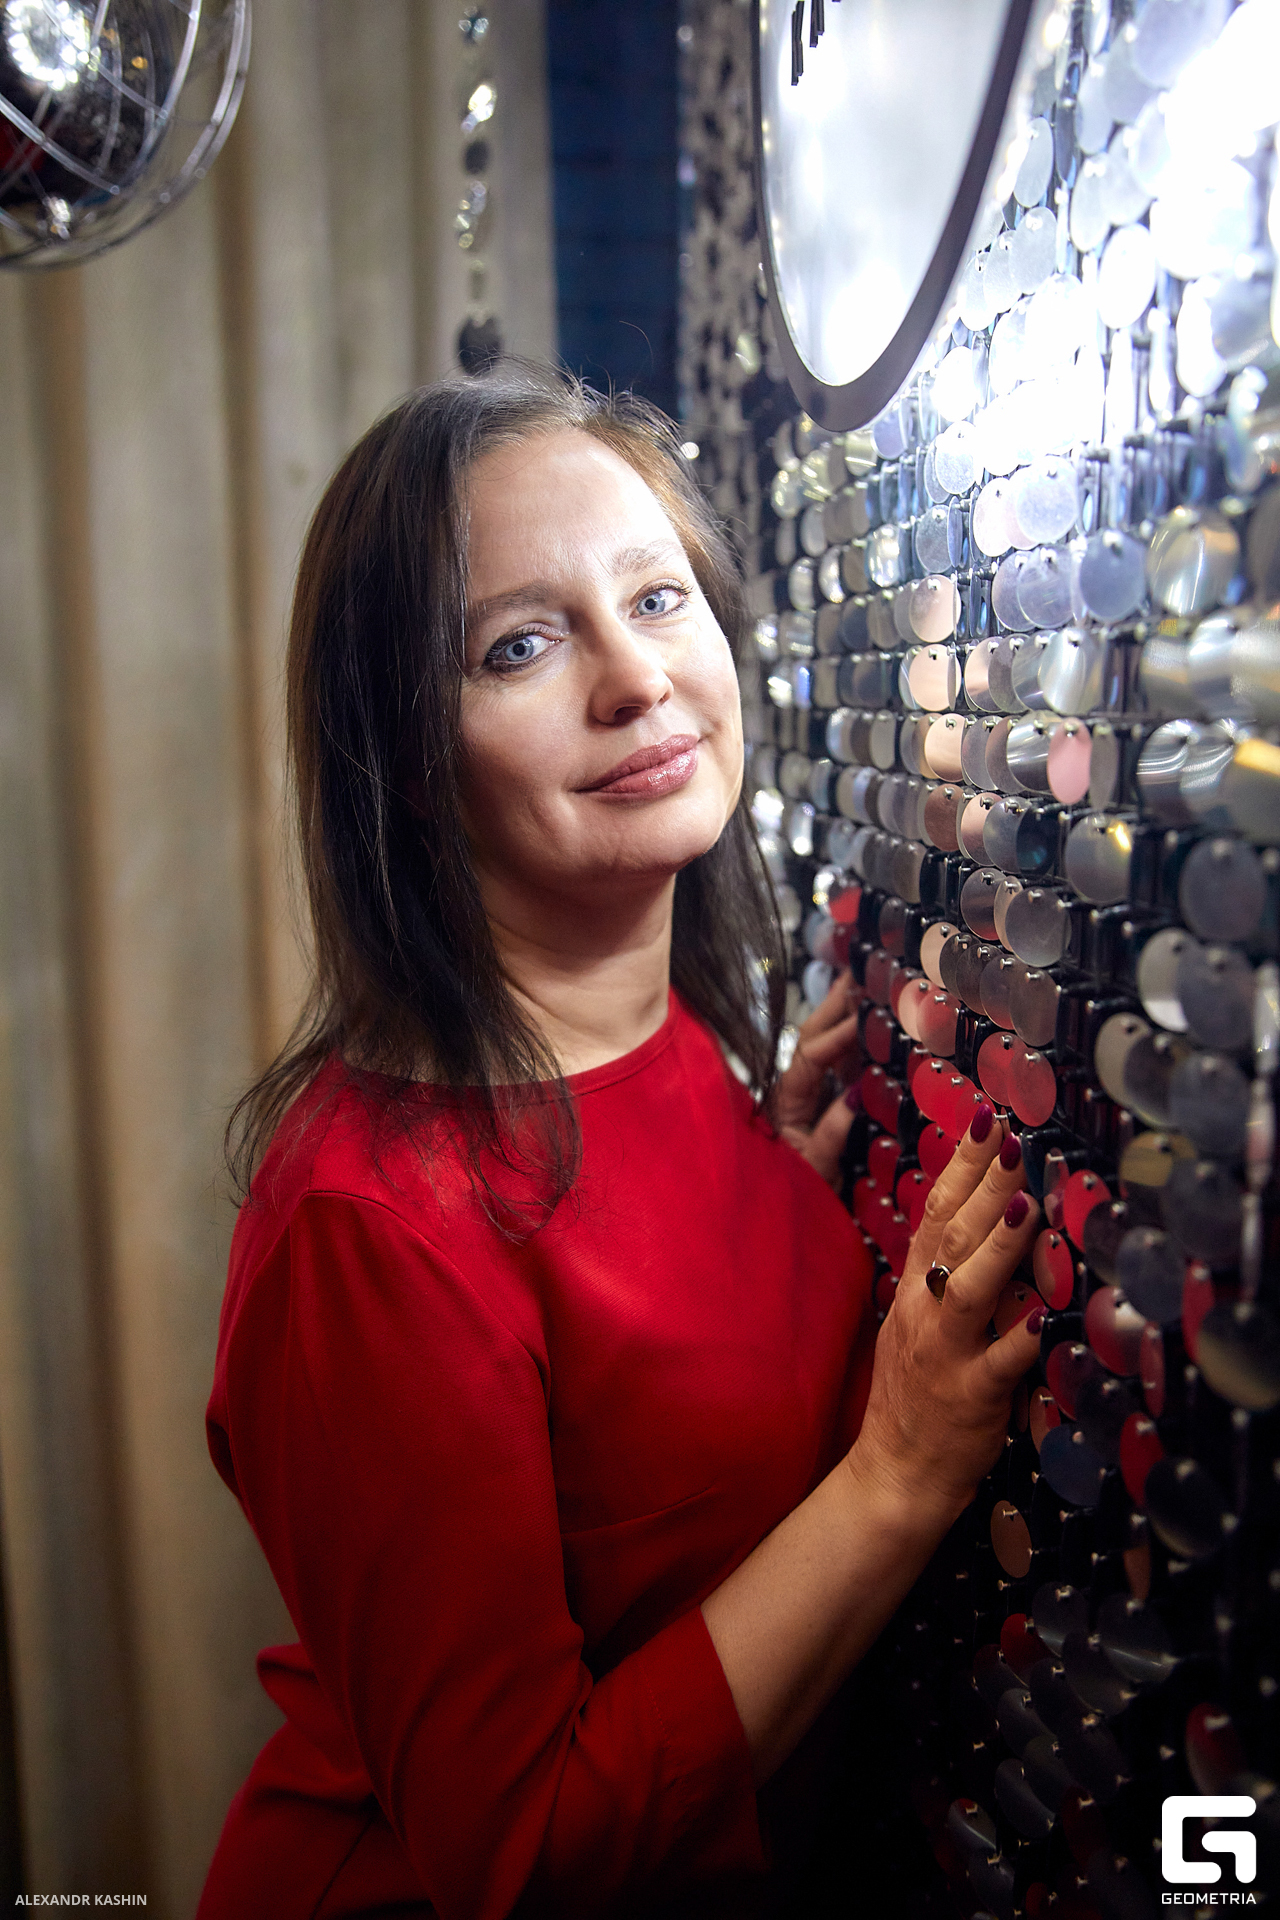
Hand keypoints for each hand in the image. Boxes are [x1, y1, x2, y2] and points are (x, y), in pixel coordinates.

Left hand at [774, 969, 861, 1185]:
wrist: (774, 1226)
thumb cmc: (791, 1200)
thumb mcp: (816, 1172)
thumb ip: (833, 1133)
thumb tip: (855, 1092)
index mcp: (785, 1103)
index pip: (811, 1056)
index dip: (838, 1033)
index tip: (866, 1013)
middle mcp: (791, 1092)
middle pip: (812, 1036)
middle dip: (836, 1003)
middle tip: (861, 969)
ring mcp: (805, 1098)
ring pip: (825, 1048)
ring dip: (845, 1016)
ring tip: (868, 983)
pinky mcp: (819, 1108)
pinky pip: (837, 1068)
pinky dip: (855, 1044)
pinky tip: (871, 1025)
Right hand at [851, 1104, 1040, 1523]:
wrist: (893, 1471)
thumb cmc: (915, 1392)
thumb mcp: (917, 1318)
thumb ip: (945, 1271)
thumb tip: (986, 1215)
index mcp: (915, 1288)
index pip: (935, 1212)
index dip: (960, 1166)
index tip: (986, 1119)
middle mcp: (925, 1311)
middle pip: (952, 1237)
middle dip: (984, 1184)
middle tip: (1012, 1137)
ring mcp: (945, 1353)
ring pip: (969, 1289)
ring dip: (999, 1246)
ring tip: (1027, 1204)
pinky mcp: (969, 1396)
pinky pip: (998, 1364)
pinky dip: (1022, 1338)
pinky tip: (1048, 1315)